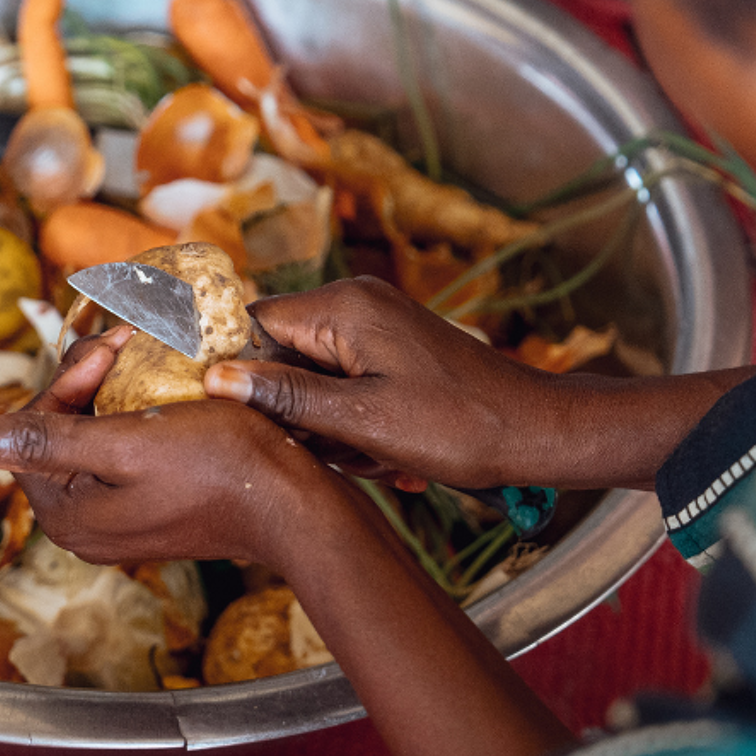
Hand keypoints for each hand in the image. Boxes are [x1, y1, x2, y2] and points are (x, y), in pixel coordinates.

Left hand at [0, 336, 339, 567]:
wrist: (296, 503)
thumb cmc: (216, 465)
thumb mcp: (122, 443)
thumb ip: (39, 441)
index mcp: (65, 514)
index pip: (32, 429)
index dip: (67, 381)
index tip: (112, 346)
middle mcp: (82, 525)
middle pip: (57, 431)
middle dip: (89, 381)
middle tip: (128, 339)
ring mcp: (117, 521)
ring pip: (91, 434)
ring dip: (113, 390)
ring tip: (146, 352)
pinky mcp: (150, 510)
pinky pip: (122, 451)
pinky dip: (135, 415)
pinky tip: (164, 391)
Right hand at [203, 277, 552, 489]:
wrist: (540, 433)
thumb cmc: (460, 427)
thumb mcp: (363, 421)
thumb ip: (285, 396)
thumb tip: (214, 378)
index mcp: (344, 306)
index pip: (252, 325)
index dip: (241, 375)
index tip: (249, 420)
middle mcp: (355, 302)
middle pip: (279, 354)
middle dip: (294, 409)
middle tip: (335, 448)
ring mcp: (375, 324)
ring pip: (310, 376)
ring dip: (327, 423)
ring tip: (371, 453)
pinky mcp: (390, 348)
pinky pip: (342, 381)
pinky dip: (352, 420)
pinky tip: (385, 451)